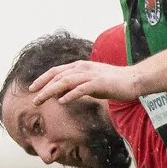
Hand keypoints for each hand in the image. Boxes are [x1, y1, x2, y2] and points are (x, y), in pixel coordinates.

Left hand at [27, 58, 146, 105]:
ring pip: (66, 81)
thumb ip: (76, 86)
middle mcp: (83, 68)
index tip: (32, 88)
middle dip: (43, 87)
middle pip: (58, 76)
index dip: (43, 79)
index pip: (57, 71)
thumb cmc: (113, 83)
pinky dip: (70, 94)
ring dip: (51, 91)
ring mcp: (91, 75)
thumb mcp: (90, 83)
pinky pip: (81, 88)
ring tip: (41, 100)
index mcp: (80, 66)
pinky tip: (61, 101)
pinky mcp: (100, 83)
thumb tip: (60, 93)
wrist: (134, 80)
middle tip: (33, 98)